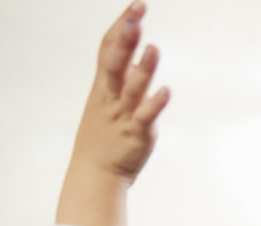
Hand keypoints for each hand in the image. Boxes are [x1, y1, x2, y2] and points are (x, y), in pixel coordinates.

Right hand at [71, 1, 168, 184]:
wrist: (94, 173)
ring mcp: (122, 115)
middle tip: (135, 16)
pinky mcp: (135, 134)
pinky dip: (154, 104)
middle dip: (125, 40)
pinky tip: (166, 92)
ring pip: (132, 88)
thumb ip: (122, 77)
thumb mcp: (107, 100)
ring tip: (153, 48)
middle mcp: (111, 97)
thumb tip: (139, 56)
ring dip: (143, 69)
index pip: (108, 49)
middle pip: (115, 63)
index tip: (135, 7)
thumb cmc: (103, 136)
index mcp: (103, 86)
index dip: (120, 27)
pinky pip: (144, 118)